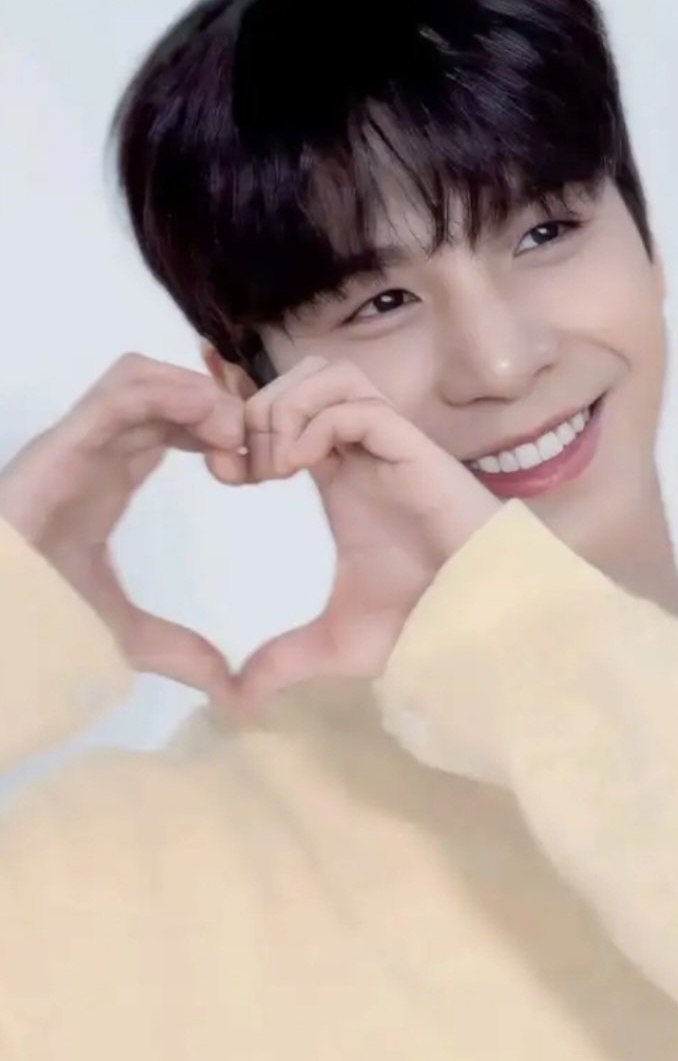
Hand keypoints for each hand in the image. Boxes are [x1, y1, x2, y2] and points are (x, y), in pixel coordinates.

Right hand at [0, 355, 244, 702]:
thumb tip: (225, 686)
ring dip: (198, 393)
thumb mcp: (123, 635)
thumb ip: (176, 651)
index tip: (257, 467)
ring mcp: (78, 440)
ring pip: (144, 375)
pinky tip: (209, 424)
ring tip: (233, 434)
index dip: (220, 431)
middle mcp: (95, 449)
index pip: (172, 425)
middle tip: (255, 448)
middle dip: (217, 406)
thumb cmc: (36, 615)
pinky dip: (172, 393)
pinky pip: (123, 390)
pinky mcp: (64, 442)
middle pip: (164, 391)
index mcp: (109, 475)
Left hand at [232, 356, 499, 714]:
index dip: (244, 428)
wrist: (476, 622)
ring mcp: (387, 444)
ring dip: (285, 407)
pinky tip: (297, 469)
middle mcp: (361, 450)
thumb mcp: (334, 642)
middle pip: (301, 376)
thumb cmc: (422, 619)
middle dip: (257, 408)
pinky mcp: (410, 447)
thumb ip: (283, 659)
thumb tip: (234, 699)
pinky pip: (354, 404)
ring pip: (327, 373)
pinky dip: (314, 423)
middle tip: (241, 466)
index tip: (221, 473)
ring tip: (271, 465)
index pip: (285, 413)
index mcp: (340, 476)